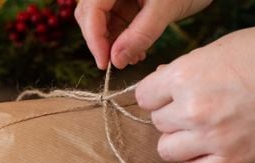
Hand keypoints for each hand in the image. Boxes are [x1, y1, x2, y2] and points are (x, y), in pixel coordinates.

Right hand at [75, 0, 211, 68]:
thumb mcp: (164, 9)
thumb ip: (140, 35)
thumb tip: (116, 61)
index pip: (91, 10)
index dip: (94, 38)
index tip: (104, 64)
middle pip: (90, 16)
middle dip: (102, 42)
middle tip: (116, 64)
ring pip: (101, 22)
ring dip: (113, 44)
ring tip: (133, 58)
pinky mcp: (125, 2)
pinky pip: (116, 24)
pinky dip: (123, 40)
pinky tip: (137, 51)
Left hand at [136, 25, 254, 162]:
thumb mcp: (214, 50)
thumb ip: (181, 69)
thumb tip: (158, 80)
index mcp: (183, 76)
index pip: (143, 97)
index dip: (155, 95)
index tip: (167, 95)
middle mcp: (192, 109)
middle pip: (157, 123)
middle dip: (170, 115)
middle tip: (193, 108)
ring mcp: (212, 137)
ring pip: (166, 150)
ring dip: (178, 141)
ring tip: (197, 131)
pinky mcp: (233, 158)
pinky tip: (205, 152)